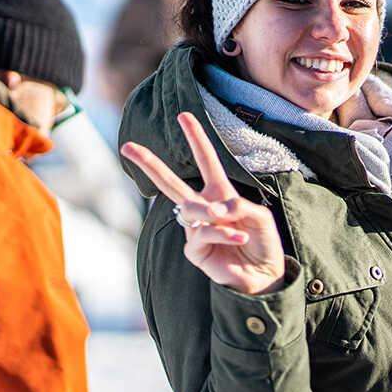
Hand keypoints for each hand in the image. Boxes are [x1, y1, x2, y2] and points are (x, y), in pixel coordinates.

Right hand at [122, 112, 285, 294]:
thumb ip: (239, 206)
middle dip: (149, 163)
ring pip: (189, 208)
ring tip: (229, 220)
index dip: (196, 138)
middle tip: (127, 146)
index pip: (207, 161)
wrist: (264, 276)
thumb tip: (213, 208)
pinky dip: (223, 232)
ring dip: (212, 212)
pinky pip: (203, 231)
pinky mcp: (194, 249)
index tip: (183, 115)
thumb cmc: (262, 243)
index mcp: (220, 193)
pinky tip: (238, 237)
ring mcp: (195, 228)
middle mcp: (203, 208)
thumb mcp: (259, 216)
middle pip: (170, 182)